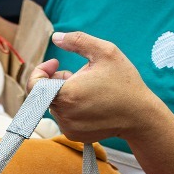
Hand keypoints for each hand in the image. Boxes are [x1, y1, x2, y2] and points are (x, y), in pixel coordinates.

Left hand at [28, 31, 159, 143]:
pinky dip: (71, 107)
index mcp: (66, 95)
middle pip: (45, 94)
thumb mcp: (105, 53)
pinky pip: (64, 117)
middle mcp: (63, 115)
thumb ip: (78, 41)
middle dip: (56, 80)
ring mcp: (68, 128)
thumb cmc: (124, 83)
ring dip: (64, 93)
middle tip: (77, 73)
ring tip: (87, 87)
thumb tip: (56, 37)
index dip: (40, 71)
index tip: (55, 63)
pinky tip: (90, 102)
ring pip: (55, 105)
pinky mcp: (74, 135)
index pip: (34, 86)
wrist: (139, 116)